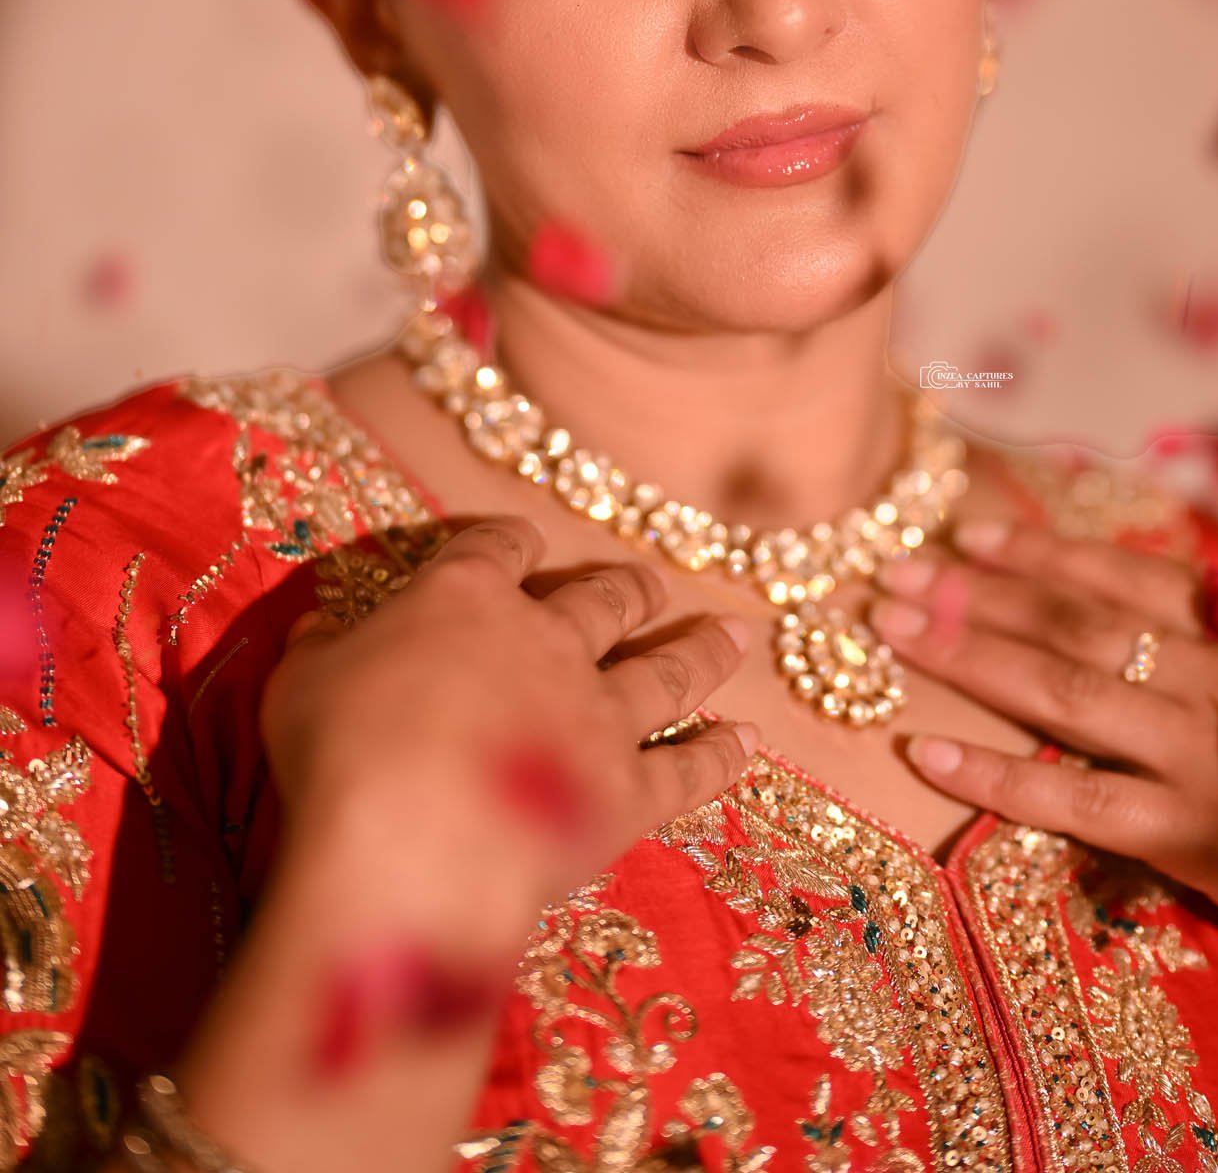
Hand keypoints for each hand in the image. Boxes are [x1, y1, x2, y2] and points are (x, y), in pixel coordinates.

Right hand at [262, 514, 758, 916]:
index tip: (524, 541)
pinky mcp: (629, 791)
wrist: (411, 844)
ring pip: (665, 668)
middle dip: (628, 588)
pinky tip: (749, 742)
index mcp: (465, 598)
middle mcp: (547, 640)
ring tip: (737, 635)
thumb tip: (319, 624)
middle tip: (652, 582)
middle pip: (603, 599)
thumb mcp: (301, 684)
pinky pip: (689, 768)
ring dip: (702, 649)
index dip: (513, 543)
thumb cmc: (339, 757)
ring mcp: (598, 713)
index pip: (500, 548)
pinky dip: (721, 756)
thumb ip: (322, 648)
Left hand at [869, 516, 1217, 991]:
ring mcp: (1207, 757)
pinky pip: (1074, 800)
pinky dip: (995, 774)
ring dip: (965, 653)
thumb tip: (1156, 603)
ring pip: (1063, 688)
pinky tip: (928, 755)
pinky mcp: (1195, 839)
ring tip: (888, 628)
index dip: (1041, 551)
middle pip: (1076, 620)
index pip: (1129, 575)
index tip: (967, 530)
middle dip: (974, 590)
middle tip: (890, 567)